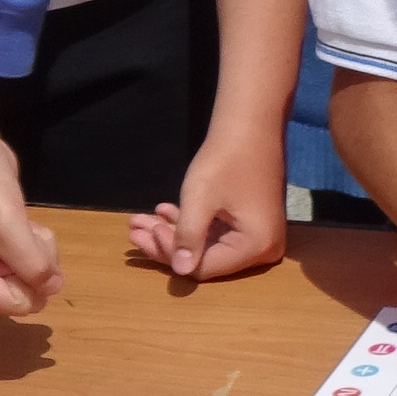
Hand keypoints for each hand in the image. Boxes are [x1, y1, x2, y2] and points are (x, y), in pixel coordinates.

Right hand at [0, 142, 62, 316]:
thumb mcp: (10, 232)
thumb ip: (34, 267)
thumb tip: (54, 290)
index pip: (16, 305)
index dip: (35, 283)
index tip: (33, 251)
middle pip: (25, 290)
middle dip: (36, 262)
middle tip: (26, 232)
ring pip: (31, 271)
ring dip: (37, 246)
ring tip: (21, 220)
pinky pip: (28, 252)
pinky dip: (32, 236)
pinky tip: (20, 215)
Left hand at [125, 128, 287, 281]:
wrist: (251, 123)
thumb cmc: (226, 160)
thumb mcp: (200, 200)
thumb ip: (188, 238)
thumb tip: (180, 272)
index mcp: (257, 246)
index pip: (205, 266)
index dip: (171, 252)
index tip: (148, 231)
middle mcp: (263, 248)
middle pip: (205, 257)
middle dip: (166, 242)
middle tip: (133, 229)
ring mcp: (258, 234)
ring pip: (206, 243)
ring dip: (173, 230)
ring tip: (139, 219)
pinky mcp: (250, 221)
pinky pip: (217, 231)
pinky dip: (190, 222)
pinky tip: (165, 210)